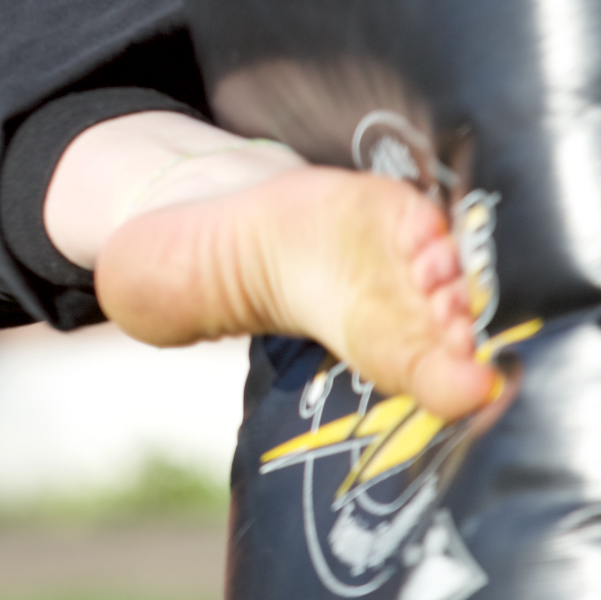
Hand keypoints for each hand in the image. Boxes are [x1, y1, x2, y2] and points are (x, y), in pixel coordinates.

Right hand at [95, 160, 498, 424]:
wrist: (241, 225)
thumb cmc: (218, 282)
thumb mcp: (176, 297)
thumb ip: (160, 296)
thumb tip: (125, 291)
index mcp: (370, 352)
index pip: (423, 376)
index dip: (448, 384)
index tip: (475, 389)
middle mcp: (405, 313)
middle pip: (451, 330)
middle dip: (457, 332)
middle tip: (457, 332)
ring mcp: (408, 260)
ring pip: (451, 274)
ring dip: (451, 278)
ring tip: (440, 280)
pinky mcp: (399, 211)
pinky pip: (427, 220)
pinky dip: (434, 227)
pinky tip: (429, 234)